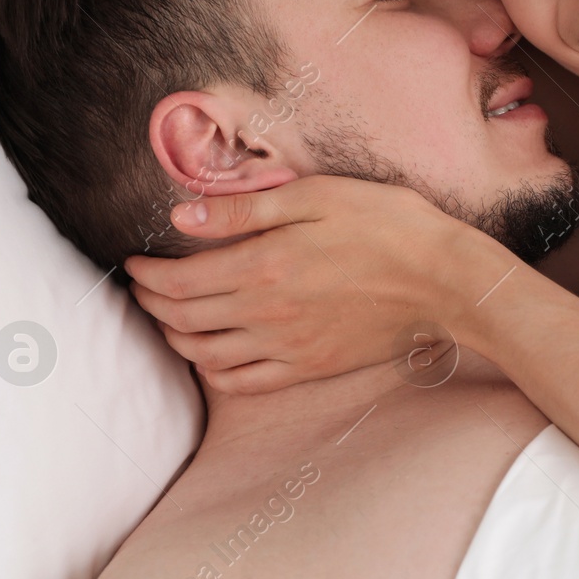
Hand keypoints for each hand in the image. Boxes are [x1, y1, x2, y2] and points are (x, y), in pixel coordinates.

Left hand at [124, 175, 515, 393]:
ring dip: (176, 339)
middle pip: (185, 319)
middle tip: (142, 289)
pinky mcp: (311, 366)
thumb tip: (182, 216)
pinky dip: (216, 371)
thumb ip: (244, 211)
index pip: (180, 280)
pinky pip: (246, 381)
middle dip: (152, 305)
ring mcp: (288, 346)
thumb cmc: (387, 225)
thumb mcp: (316, 197)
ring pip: (207, 355)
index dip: (147, 275)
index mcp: (263, 266)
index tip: (134, 263)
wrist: (444, 279)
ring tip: (169, 320)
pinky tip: (213, 356)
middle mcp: (266, 314)